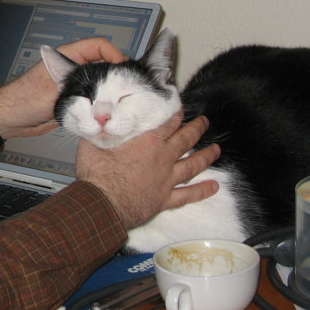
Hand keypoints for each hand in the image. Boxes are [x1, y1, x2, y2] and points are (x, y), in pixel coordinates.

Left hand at [0, 37, 125, 138]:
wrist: (10, 118)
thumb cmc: (21, 100)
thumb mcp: (52, 92)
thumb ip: (76, 88)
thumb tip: (100, 89)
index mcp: (65, 57)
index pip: (97, 46)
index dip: (113, 54)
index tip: (123, 68)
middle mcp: (72, 68)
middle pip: (103, 64)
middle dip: (116, 74)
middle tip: (127, 87)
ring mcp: (74, 84)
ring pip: (100, 82)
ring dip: (109, 91)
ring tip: (119, 100)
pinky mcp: (74, 99)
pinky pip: (94, 98)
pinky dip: (101, 104)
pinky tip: (107, 111)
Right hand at [77, 113, 220, 228]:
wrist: (102, 204)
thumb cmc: (97, 173)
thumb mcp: (92, 142)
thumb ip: (101, 130)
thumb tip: (98, 118)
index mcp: (146, 141)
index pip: (166, 122)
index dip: (175, 112)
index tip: (180, 105)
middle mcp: (162, 158)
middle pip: (185, 139)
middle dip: (196, 128)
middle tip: (205, 121)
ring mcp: (166, 179)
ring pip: (192, 165)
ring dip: (206, 157)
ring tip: (217, 150)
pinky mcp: (164, 199)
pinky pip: (188, 195)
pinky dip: (202, 191)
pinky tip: (214, 187)